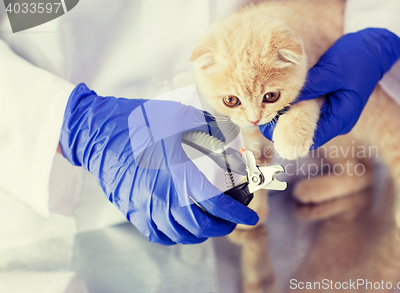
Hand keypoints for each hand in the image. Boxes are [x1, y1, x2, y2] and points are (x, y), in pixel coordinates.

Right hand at [60, 83, 257, 244]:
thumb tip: (230, 141)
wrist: (99, 131)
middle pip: (201, 226)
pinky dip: (176, 235)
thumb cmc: (140, 122)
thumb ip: (209, 131)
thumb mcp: (181, 118)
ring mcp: (145, 207)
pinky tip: (183, 227)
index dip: (238, 213)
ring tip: (210, 222)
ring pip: (181, 234)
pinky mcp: (132, 210)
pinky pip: (159, 234)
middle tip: (232, 219)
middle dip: (222, 225)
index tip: (251, 216)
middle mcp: (163, 196)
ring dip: (201, 232)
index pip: (216, 204)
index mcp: (178, 174)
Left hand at [260, 28, 399, 147]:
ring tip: (269, 108)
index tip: (268, 126)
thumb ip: (311, 87)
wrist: (374, 47)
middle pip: (306, 132)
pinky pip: (309, 110)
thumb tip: (286, 99)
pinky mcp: (329, 103)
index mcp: (342, 119)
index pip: (311, 138)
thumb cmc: (357, 58)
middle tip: (263, 116)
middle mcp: (337, 121)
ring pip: (306, 121)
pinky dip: (296, 106)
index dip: (288, 134)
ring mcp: (334, 113)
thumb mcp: (332, 71)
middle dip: (285, 126)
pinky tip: (282, 100)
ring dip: (289, 116)